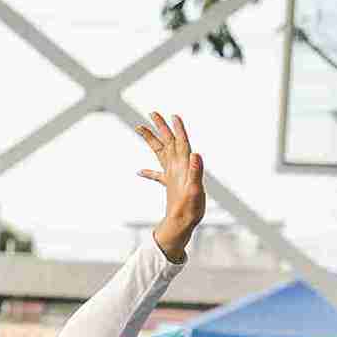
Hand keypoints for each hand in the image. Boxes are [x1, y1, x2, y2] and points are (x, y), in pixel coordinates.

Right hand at [135, 112, 204, 261]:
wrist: (185, 224)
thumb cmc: (191, 209)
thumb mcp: (195, 190)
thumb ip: (196, 171)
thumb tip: (196, 153)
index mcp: (185, 166)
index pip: (181, 142)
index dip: (177, 128)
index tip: (171, 115)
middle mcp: (179, 167)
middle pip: (169, 142)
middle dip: (160, 127)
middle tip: (151, 112)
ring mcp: (174, 175)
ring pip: (161, 152)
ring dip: (152, 140)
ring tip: (140, 128)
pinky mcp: (169, 185)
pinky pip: (157, 175)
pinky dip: (149, 172)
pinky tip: (139, 171)